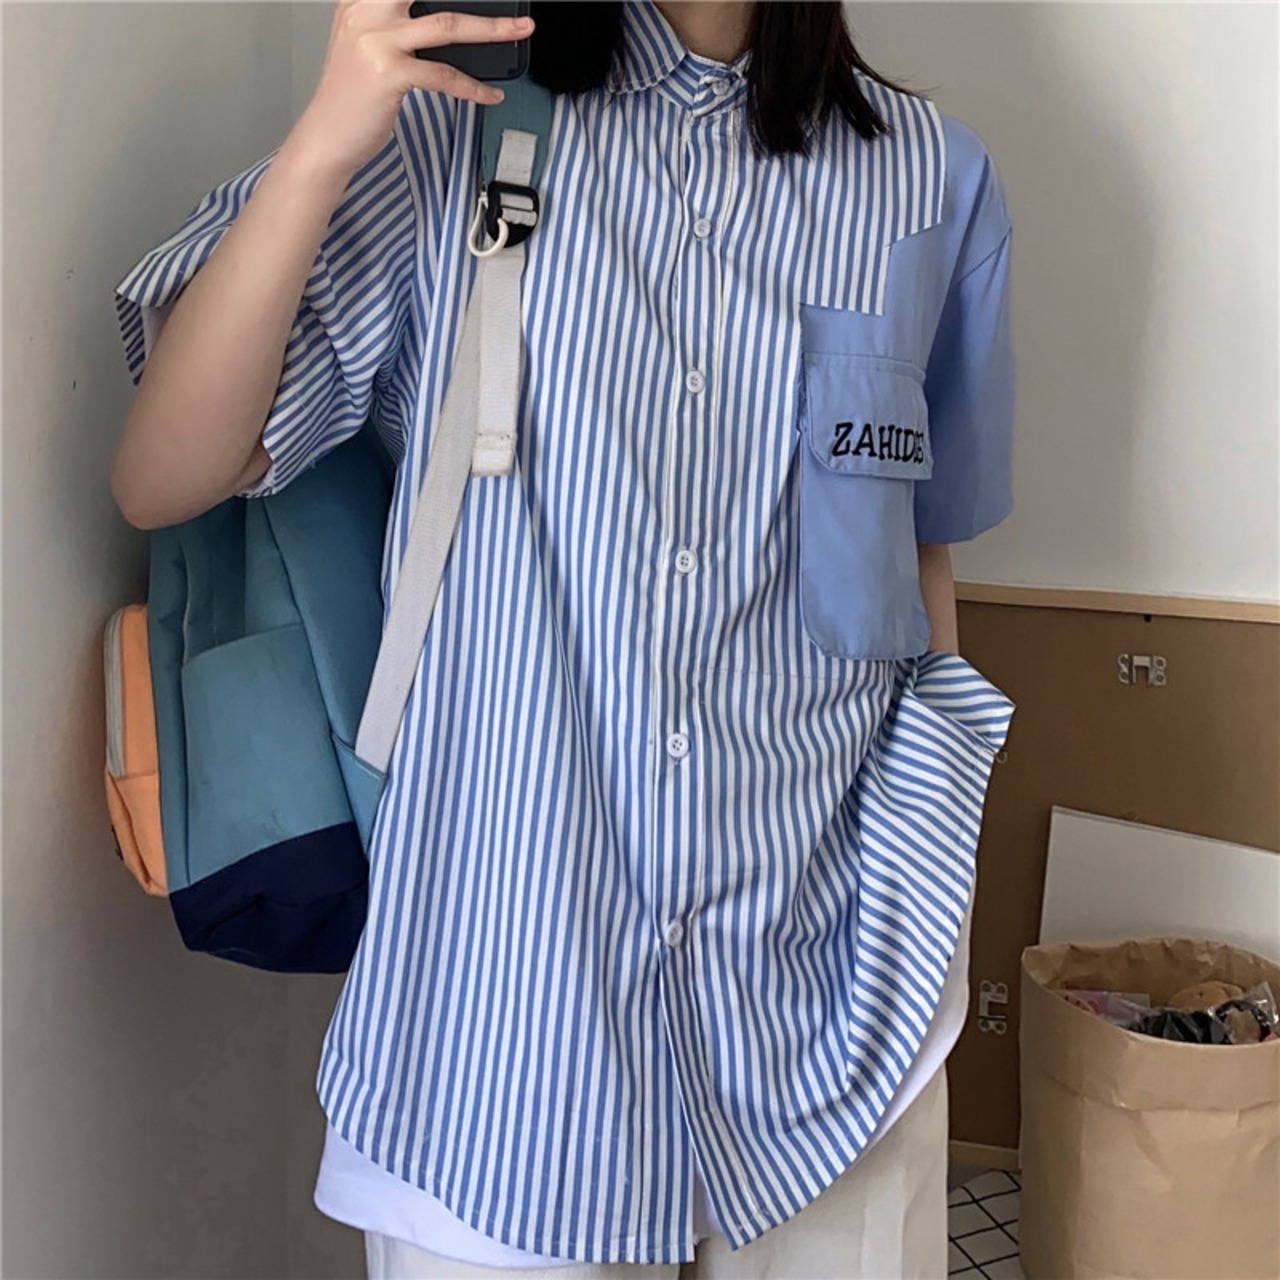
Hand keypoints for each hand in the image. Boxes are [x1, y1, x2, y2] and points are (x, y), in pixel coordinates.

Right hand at [290, 0, 533, 177]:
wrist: (327, 136)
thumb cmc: (351, 96)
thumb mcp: (367, 45)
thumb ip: (397, 24)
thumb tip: (451, 21)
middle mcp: (365, 12)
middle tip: (513, 3)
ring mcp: (376, 41)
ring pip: (447, 26)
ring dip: (492, 28)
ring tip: (519, 30)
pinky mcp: (388, 74)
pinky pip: (444, 76)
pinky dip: (473, 87)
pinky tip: (490, 94)